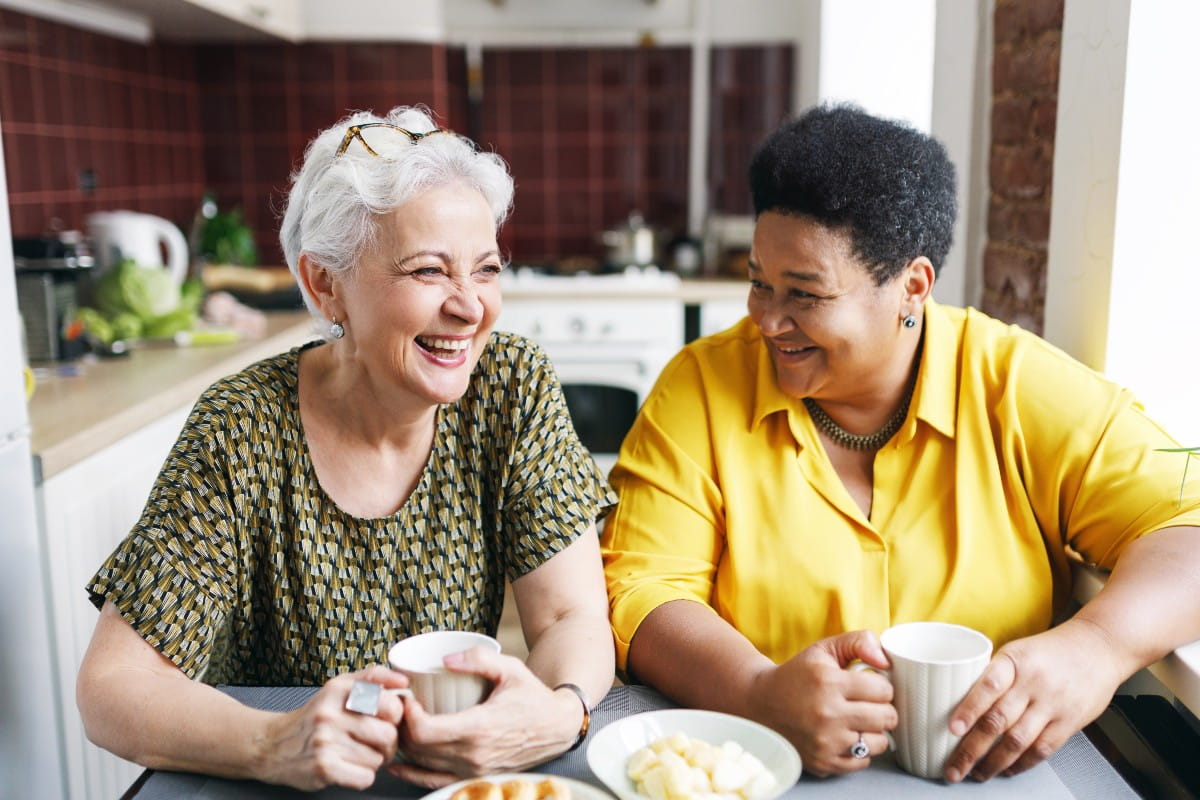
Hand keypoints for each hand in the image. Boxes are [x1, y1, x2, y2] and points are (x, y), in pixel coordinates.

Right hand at [257, 665, 408, 790]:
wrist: (273, 745)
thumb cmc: (314, 717)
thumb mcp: (338, 688)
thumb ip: (372, 678)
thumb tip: (403, 682)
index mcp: (339, 689)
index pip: (391, 703)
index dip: (395, 716)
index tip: (385, 719)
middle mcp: (331, 713)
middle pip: (388, 734)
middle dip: (387, 743)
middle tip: (375, 743)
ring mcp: (326, 741)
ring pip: (378, 758)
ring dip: (373, 761)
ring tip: (356, 753)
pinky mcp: (323, 767)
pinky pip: (365, 778)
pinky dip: (361, 777)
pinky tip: (348, 767)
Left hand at [388, 647, 580, 787]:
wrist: (558, 727)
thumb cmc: (533, 696)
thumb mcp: (510, 668)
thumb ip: (477, 658)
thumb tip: (445, 659)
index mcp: (480, 727)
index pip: (425, 731)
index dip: (406, 716)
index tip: (406, 698)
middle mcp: (474, 755)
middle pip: (418, 749)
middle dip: (401, 727)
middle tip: (399, 708)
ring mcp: (474, 771)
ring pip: (422, 766)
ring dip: (406, 747)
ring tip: (402, 726)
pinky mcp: (476, 778)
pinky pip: (435, 781)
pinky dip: (414, 774)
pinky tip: (401, 763)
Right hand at [748, 630, 895, 776]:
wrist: (760, 704)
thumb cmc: (798, 675)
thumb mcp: (824, 649)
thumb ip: (859, 642)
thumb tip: (886, 661)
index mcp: (828, 682)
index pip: (884, 690)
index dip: (880, 685)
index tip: (867, 685)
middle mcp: (827, 714)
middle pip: (887, 717)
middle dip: (882, 708)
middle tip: (866, 703)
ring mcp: (825, 742)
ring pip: (880, 742)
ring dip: (873, 731)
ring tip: (856, 720)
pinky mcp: (823, 763)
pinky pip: (864, 762)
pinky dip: (860, 750)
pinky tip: (845, 736)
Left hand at [944, 619, 1124, 781]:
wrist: (1098, 647)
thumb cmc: (1050, 650)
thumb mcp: (1017, 651)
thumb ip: (994, 676)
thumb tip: (960, 702)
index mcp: (1014, 660)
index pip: (988, 686)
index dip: (969, 708)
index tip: (952, 728)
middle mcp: (1033, 683)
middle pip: (998, 720)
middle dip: (972, 749)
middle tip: (954, 767)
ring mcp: (1053, 704)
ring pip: (1018, 740)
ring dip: (993, 762)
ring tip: (976, 773)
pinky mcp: (1070, 721)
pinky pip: (1042, 749)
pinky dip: (1022, 763)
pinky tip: (1007, 769)